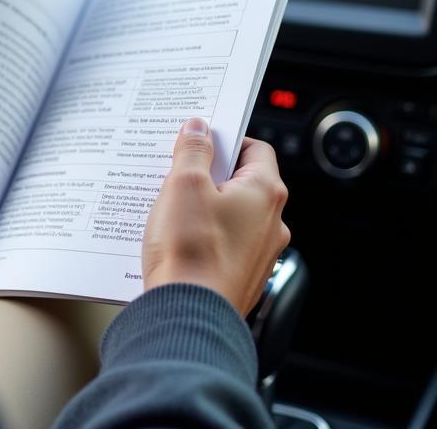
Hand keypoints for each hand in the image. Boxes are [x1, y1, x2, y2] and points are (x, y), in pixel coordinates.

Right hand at [142, 118, 290, 315]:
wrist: (188, 316)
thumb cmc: (192, 251)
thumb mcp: (184, 184)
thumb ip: (193, 149)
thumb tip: (199, 128)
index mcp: (265, 193)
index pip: (255, 148)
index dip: (226, 139)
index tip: (199, 139)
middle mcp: (272, 223)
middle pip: (242, 180)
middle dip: (209, 172)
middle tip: (178, 171)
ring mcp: (260, 252)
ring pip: (232, 212)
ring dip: (205, 204)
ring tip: (172, 207)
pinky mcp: (243, 275)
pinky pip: (225, 241)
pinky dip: (204, 233)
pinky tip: (177, 237)